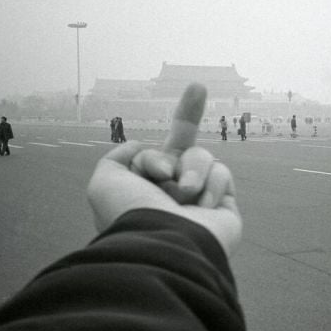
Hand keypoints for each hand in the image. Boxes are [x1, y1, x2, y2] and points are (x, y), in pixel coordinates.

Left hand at [87, 84, 241, 255]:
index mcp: (145, 186)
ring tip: (182, 194)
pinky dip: (210, 184)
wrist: (164, 242)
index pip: (156, 150)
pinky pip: (222, 174)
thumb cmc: (131, 213)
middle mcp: (172, 191)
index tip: (194, 88)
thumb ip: (119, 157)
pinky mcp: (225, 206)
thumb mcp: (106, 180)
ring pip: (202, 157)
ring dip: (190, 170)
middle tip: (196, 88)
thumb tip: (142, 146)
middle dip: (190, 112)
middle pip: (185, 144)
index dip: (174, 121)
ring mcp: (200, 198)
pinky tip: (200, 206)